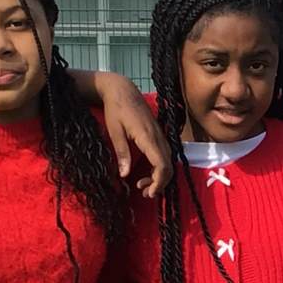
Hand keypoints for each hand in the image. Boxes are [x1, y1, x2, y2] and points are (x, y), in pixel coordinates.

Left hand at [95, 73, 170, 198]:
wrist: (122, 89)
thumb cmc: (116, 109)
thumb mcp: (114, 131)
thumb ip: (122, 153)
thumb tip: (125, 175)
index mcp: (148, 137)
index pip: (162, 165)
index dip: (159, 182)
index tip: (149, 192)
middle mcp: (158, 137)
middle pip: (168, 166)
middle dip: (160, 183)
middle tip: (144, 193)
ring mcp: (160, 135)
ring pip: (167, 161)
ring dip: (159, 176)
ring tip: (143, 186)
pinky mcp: (157, 134)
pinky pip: (164, 154)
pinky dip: (159, 167)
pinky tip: (147, 172)